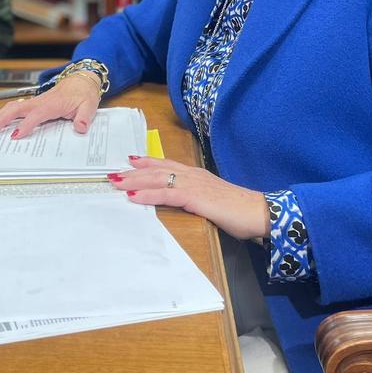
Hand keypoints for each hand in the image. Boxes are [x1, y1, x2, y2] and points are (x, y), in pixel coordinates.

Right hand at [0, 73, 101, 137]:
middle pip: (16, 108)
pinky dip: (3, 114)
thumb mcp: (89, 105)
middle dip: (1, 119)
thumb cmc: (84, 93)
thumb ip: (84, 117)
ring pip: (13, 107)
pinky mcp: (33, 103)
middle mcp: (40, 102)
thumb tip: (80, 127)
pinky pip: (16, 108)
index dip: (26, 125)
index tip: (16, 135)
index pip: (36, 115)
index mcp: (53, 104)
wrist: (82, 79)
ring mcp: (35, 102)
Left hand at [110, 156, 270, 240]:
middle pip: (157, 169)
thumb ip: (196, 199)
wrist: (258, 212)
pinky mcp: (195, 197)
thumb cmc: (238, 210)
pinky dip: (149, 194)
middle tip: (113, 173)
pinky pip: (167, 194)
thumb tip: (182, 203)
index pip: (167, 165)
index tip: (130, 160)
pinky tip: (134, 196)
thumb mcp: (212, 201)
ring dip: (135, 180)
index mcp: (197, 175)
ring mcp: (194, 184)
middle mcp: (193, 175)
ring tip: (116, 182)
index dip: (147, 162)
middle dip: (134, 171)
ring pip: (158, 178)